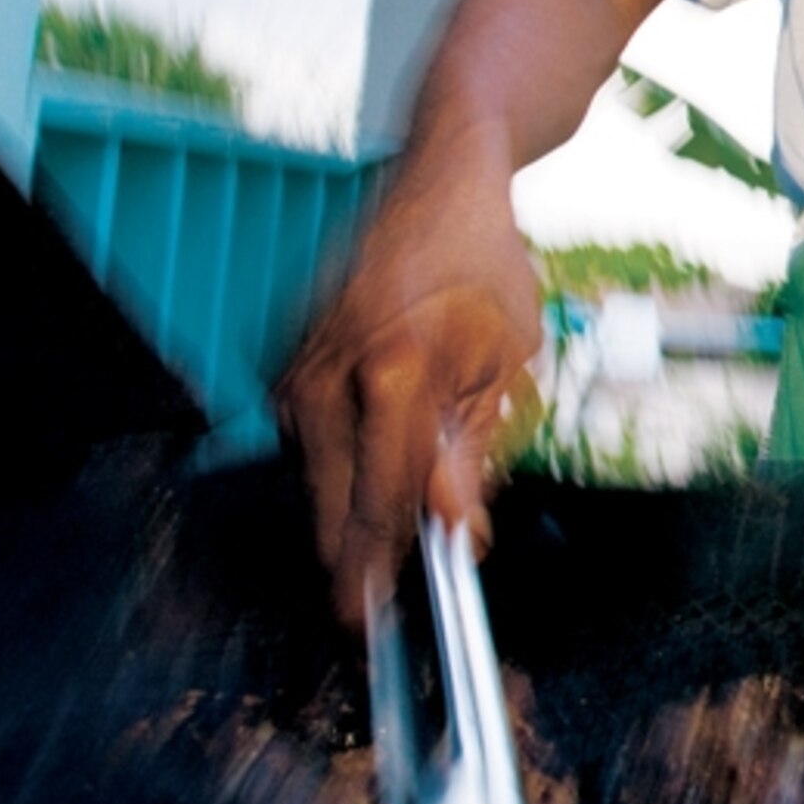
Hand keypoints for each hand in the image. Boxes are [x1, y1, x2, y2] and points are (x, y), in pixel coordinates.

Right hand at [276, 0, 715, 618]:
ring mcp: (305, 365)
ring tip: (368, 567)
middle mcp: (333, 373)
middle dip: (352, 562)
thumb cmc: (486, 264)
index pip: (384, 499)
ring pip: (315, 476)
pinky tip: (359, 494)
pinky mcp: (294, 360)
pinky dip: (334, 473)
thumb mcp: (509, 359)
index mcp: (396, 374)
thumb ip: (474, 449)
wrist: (441, 180)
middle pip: (334, 500)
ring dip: (345, 518)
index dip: (385, 565)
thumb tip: (452, 529)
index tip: (380, 619)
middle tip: (363, 623)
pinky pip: (308, 441)